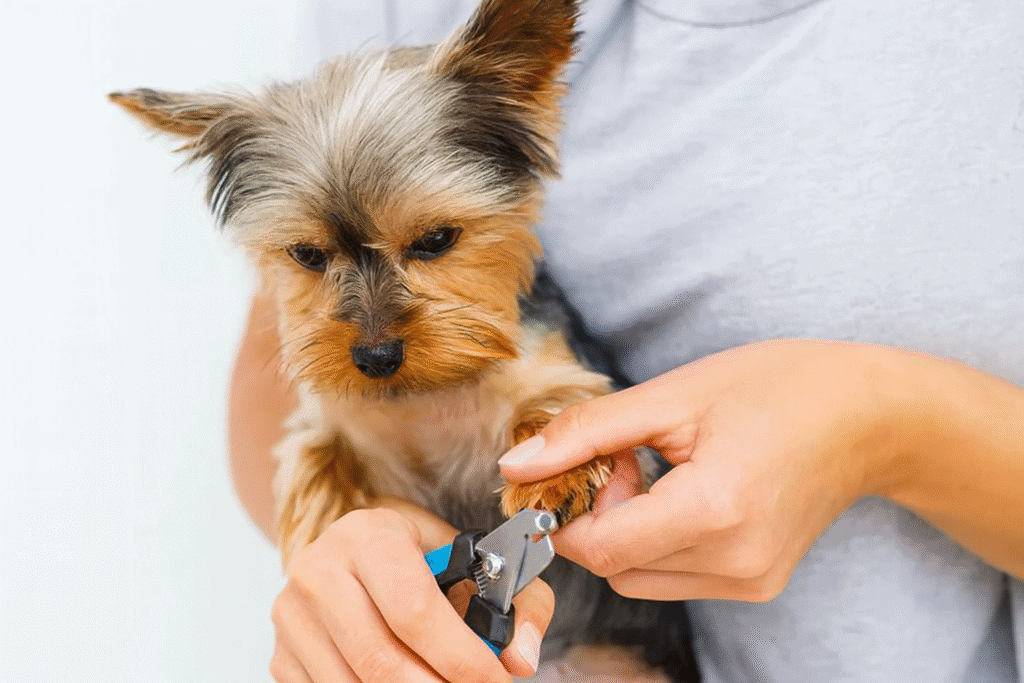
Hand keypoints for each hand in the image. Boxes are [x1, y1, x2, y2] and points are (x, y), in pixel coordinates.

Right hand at [269, 499, 553, 681]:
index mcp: (368, 535)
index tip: (496, 680)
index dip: (460, 657)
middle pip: (381, 660)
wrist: (355, 552)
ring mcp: (291, 616)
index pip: (414, 609)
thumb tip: (521, 660)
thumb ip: (518, 601)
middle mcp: (318, 570)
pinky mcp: (280, 655)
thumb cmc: (422, 557)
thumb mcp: (472, 558)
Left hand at [499, 339, 907, 600]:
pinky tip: (680, 494)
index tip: (571, 465)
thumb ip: (585, 433)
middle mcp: (734, 562)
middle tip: (621, 456)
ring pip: (639, 578)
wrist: (868, 416)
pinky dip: (657, 541)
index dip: (564, 511)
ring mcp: (751, 581)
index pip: (596, 549)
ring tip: (655, 472)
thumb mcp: (672, 395)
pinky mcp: (758, 584)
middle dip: (595, 516)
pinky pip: (675, 577)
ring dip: (624, 531)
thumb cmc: (777, 388)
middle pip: (614, 567)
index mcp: (713, 511)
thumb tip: (516, 467)